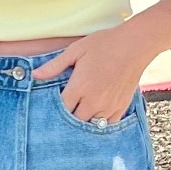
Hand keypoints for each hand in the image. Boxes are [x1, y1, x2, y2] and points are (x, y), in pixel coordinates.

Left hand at [30, 19, 157, 123]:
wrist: (136, 45)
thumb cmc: (104, 44)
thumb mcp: (76, 50)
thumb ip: (54, 66)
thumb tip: (34, 75)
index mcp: (80, 87)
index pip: (60, 109)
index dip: (53, 110)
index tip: (50, 107)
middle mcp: (93, 100)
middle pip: (74, 122)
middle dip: (67, 119)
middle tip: (63, 113)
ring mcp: (109, 106)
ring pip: (90, 126)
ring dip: (83, 122)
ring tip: (77, 116)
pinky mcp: (121, 106)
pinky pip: (107, 125)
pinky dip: (99, 123)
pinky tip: (94, 117)